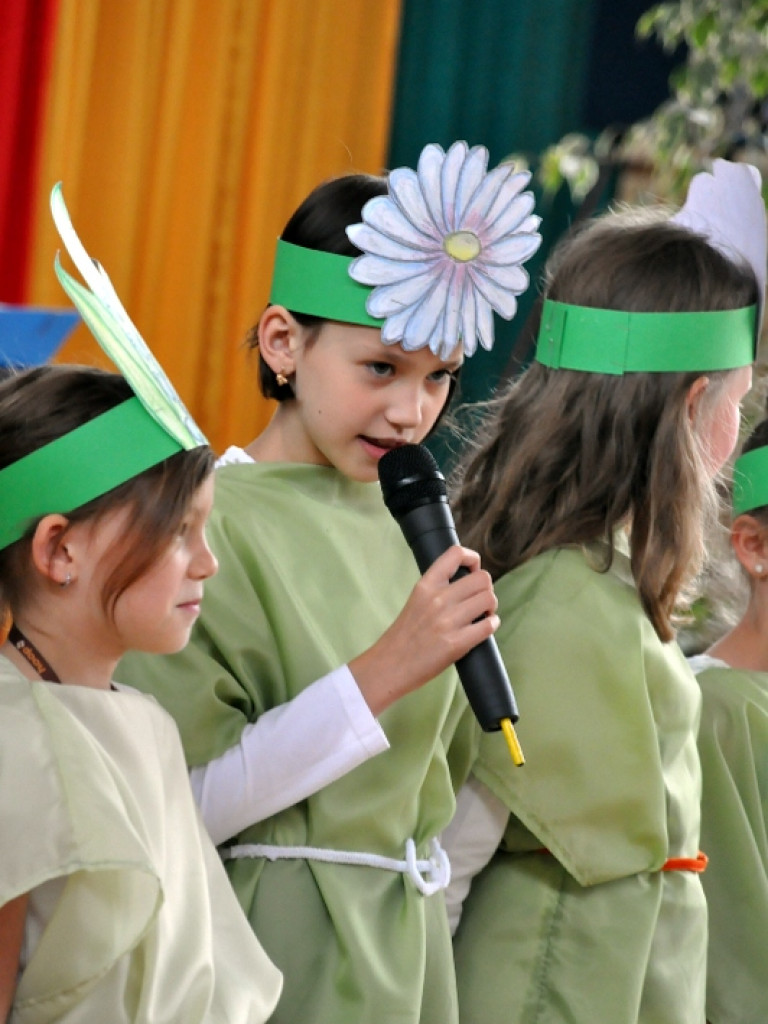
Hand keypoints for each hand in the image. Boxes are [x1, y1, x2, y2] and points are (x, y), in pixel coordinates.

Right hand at [350, 546, 498, 715]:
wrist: (389, 666)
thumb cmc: (403, 636)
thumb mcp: (416, 600)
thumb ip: (438, 589)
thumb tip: (468, 583)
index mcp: (426, 585)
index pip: (455, 553)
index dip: (472, 559)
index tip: (473, 570)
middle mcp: (437, 599)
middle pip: (482, 579)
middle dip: (486, 589)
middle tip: (479, 600)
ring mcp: (447, 621)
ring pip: (489, 599)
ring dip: (490, 607)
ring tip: (482, 615)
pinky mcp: (456, 643)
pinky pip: (488, 625)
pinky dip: (492, 624)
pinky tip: (485, 627)